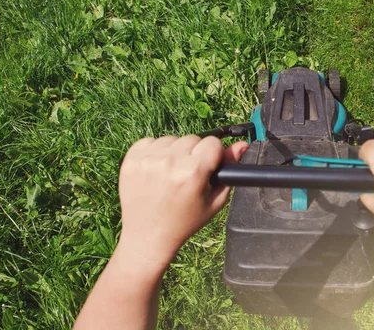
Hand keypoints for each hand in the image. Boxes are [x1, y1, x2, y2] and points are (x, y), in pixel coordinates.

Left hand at [115, 135, 247, 271]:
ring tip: (172, 174)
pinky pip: (151, 141)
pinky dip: (156, 152)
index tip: (208, 168)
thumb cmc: (186, 221)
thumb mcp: (214, 199)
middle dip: (195, 153)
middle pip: (193, 139)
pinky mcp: (131, 159)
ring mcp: (148, 160)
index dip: (213, 155)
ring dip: (175, 152)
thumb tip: (241, 145)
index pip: (213, 142)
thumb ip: (230, 170)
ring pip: (172, 139)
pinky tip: (157, 170)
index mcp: (193, 172)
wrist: (148, 235)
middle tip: (188, 174)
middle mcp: (170, 162)